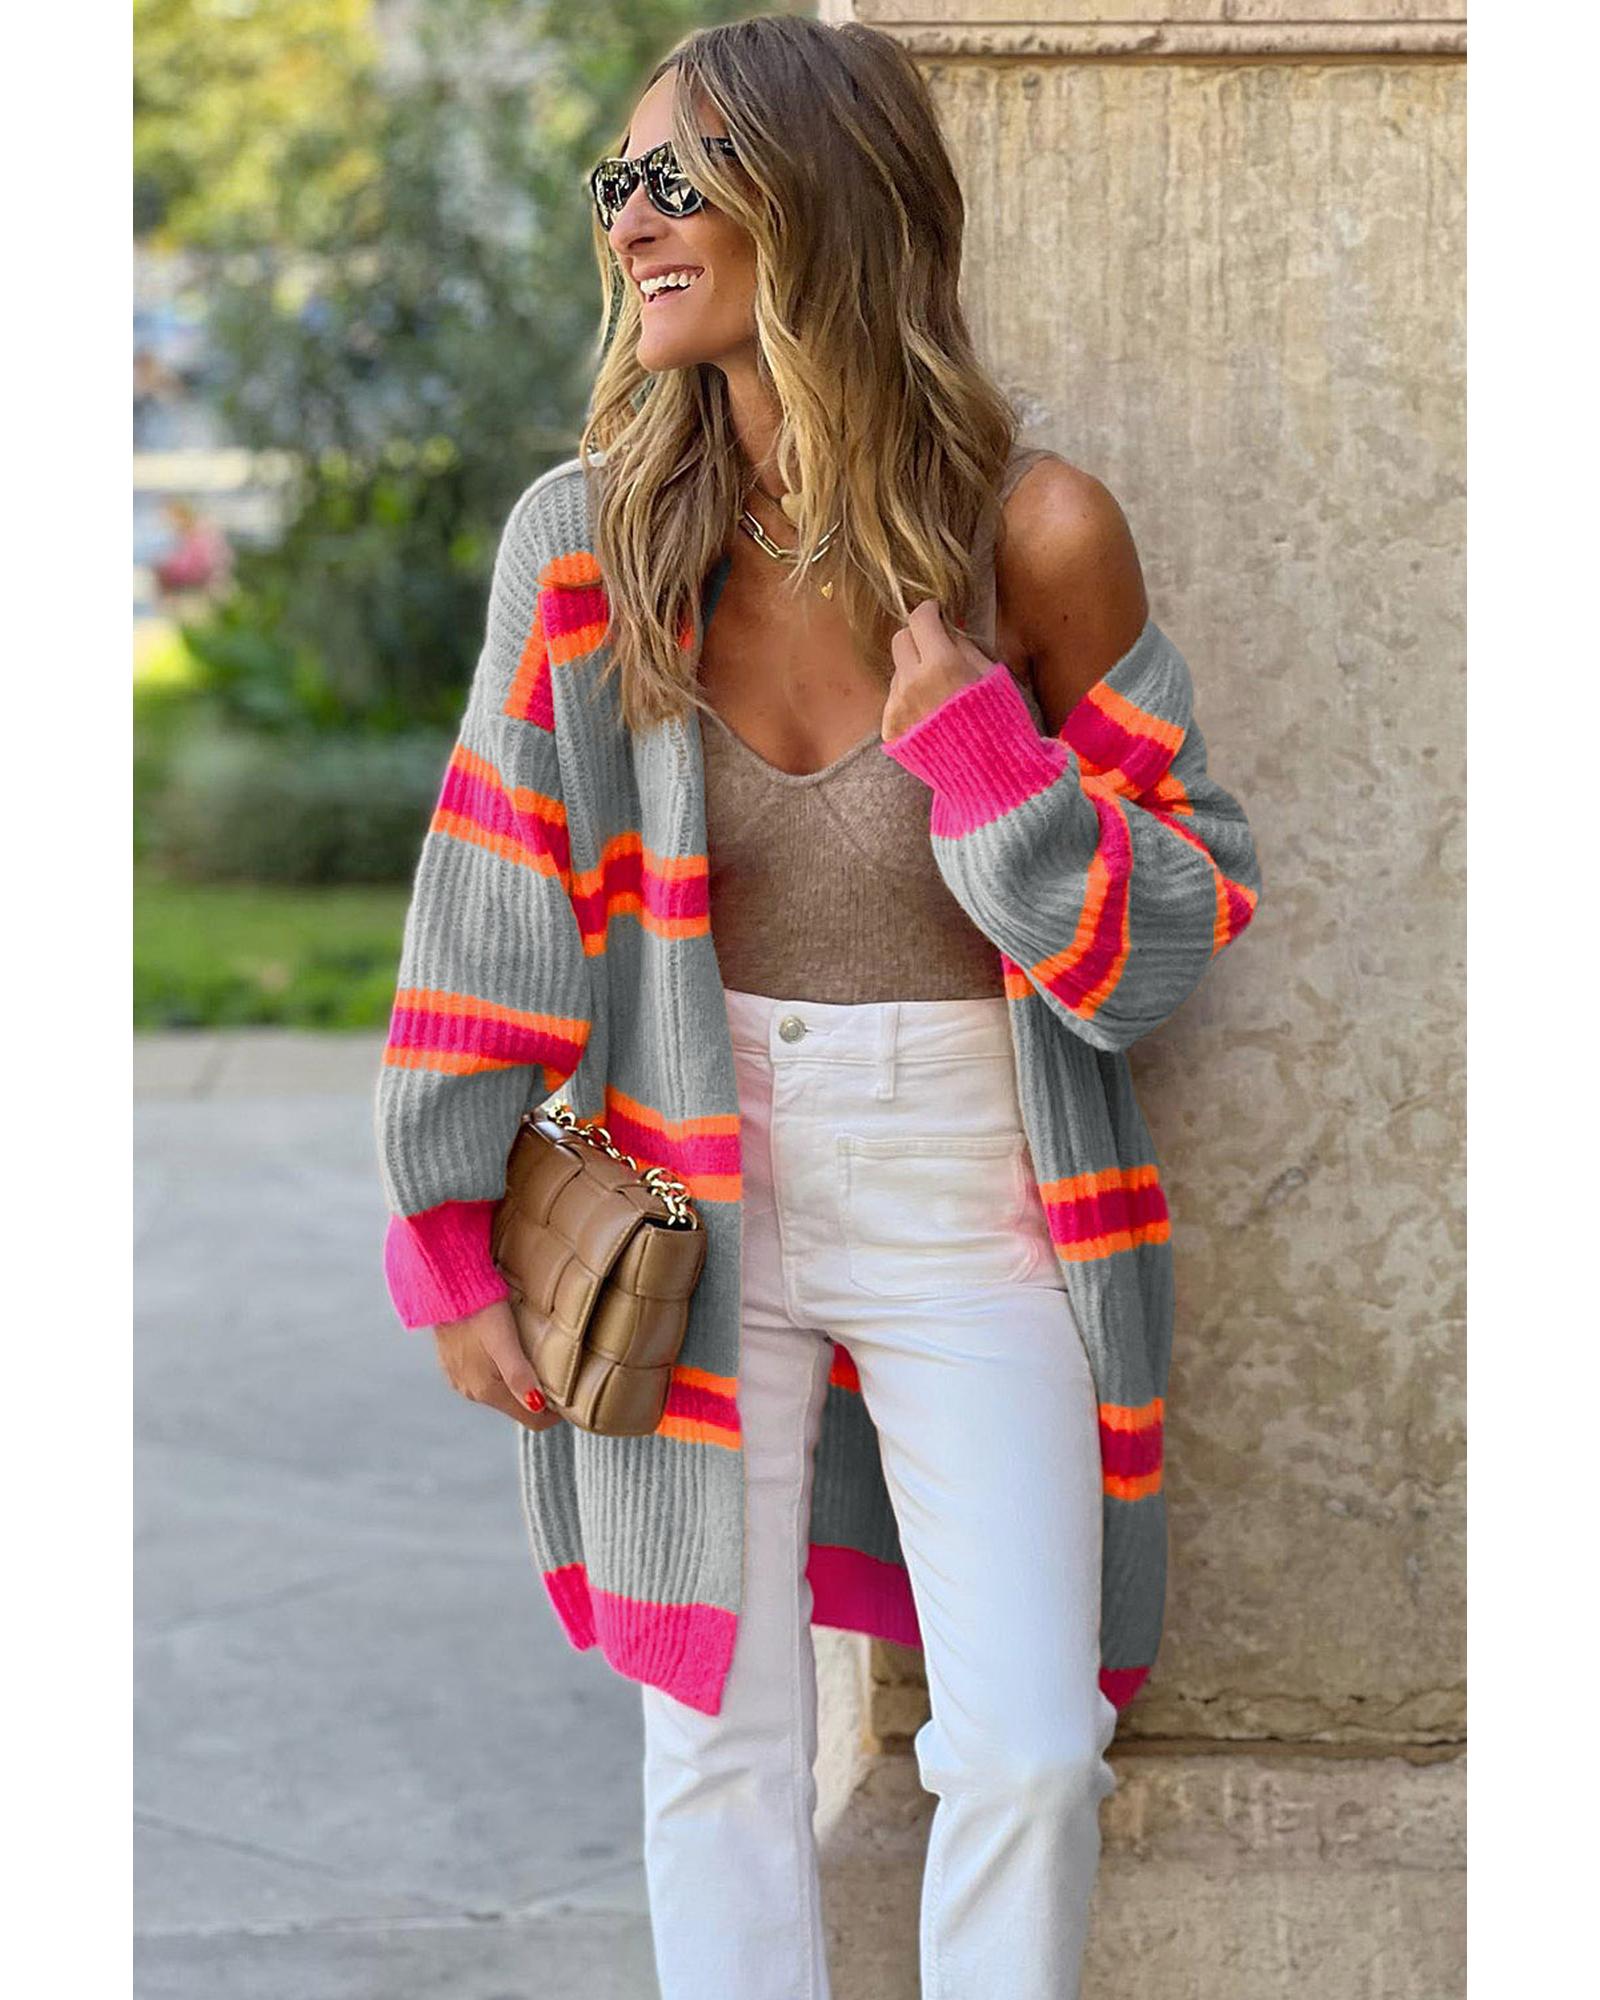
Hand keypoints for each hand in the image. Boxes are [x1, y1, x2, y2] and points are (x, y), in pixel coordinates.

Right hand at [432, 1297, 563, 1432]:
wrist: (445, 1289)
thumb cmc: (479, 1310)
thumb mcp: (504, 1341)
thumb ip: (518, 1375)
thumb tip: (536, 1406)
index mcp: (486, 1390)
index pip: (530, 1419)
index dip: (553, 1413)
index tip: (570, 1398)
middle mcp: (470, 1391)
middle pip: (515, 1406)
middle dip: (537, 1397)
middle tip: (557, 1376)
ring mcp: (460, 1379)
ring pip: (500, 1391)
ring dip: (519, 1383)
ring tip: (535, 1360)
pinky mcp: (454, 1365)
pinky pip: (484, 1377)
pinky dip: (500, 1371)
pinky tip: (508, 1350)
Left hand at [882, 598, 995, 742]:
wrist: (989, 777)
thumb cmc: (1001, 725)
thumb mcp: (994, 676)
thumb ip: (965, 647)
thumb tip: (947, 629)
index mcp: (942, 664)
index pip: (920, 619)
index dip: (929, 612)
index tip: (936, 613)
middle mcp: (912, 683)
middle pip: (900, 639)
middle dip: (917, 638)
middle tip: (935, 648)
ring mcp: (897, 708)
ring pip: (898, 672)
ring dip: (913, 672)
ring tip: (939, 694)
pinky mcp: (890, 729)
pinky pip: (894, 700)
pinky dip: (909, 700)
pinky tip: (930, 716)